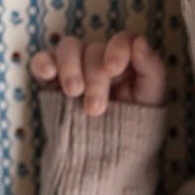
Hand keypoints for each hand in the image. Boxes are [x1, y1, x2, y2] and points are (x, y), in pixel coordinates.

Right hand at [30, 32, 165, 115]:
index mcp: (126, 61)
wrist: (106, 155)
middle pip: (94, 50)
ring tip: (73, 93)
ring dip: (70, 67)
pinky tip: (48, 71)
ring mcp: (75, 68)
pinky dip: (43, 62)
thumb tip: (140, 42)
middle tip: (95, 108)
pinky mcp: (52, 81)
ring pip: (68, 47)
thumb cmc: (132, 124)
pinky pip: (43, 61)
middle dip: (95, 78)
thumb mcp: (150, 99)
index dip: (117, 49)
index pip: (123, 40)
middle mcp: (100, 60)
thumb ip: (151, 68)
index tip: (113, 69)